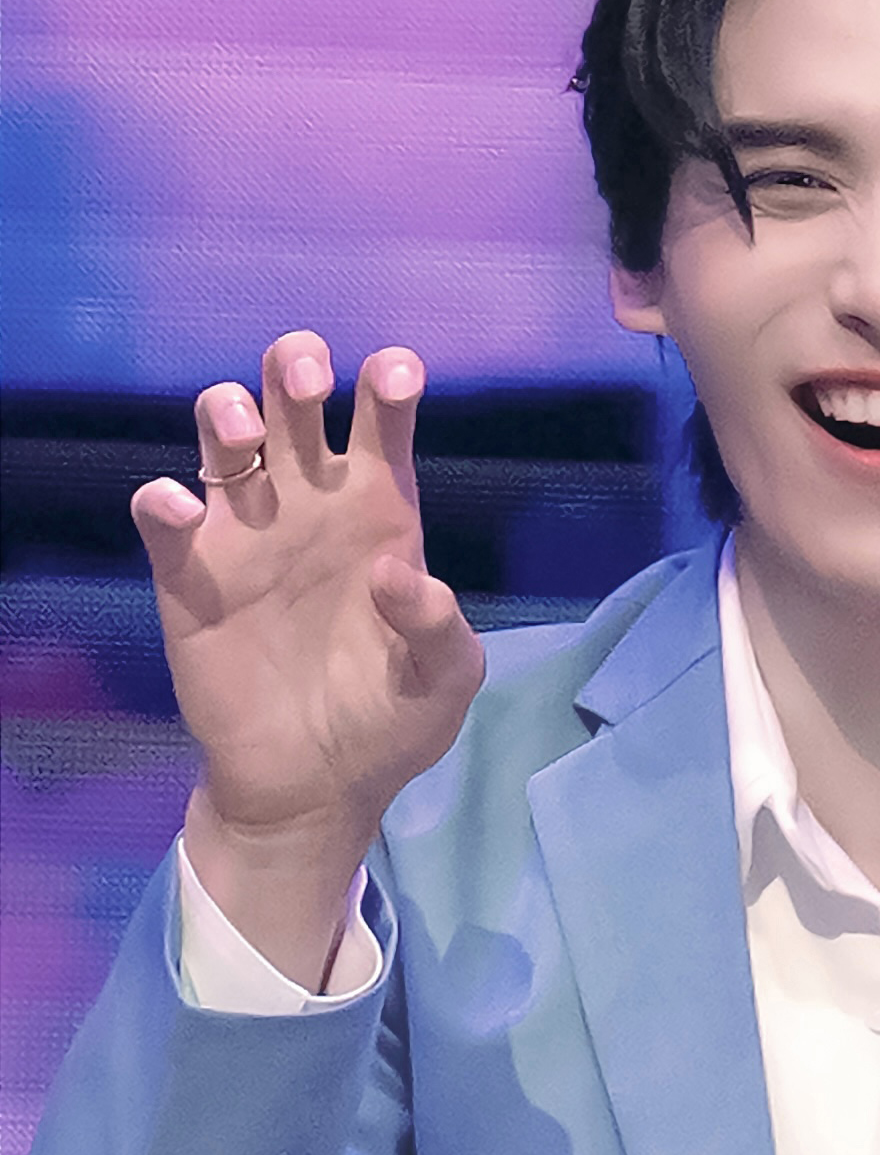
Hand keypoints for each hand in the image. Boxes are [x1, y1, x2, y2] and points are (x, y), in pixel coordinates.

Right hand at [132, 331, 483, 981]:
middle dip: (295, 365)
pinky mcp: (188, 573)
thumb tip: (397, 574)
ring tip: (247, 438)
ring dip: (228, 409)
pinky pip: (161, 511)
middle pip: (291, 397)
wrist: (315, 789)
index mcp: (378, 511)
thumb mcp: (443, 683)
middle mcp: (308, 503)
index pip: (381, 421)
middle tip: (307, 384)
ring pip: (222, 430)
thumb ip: (438, 627)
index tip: (395, 375)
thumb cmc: (390, 724)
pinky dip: (163, 498)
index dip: (387, 383)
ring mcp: (244, 531)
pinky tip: (185, 513)